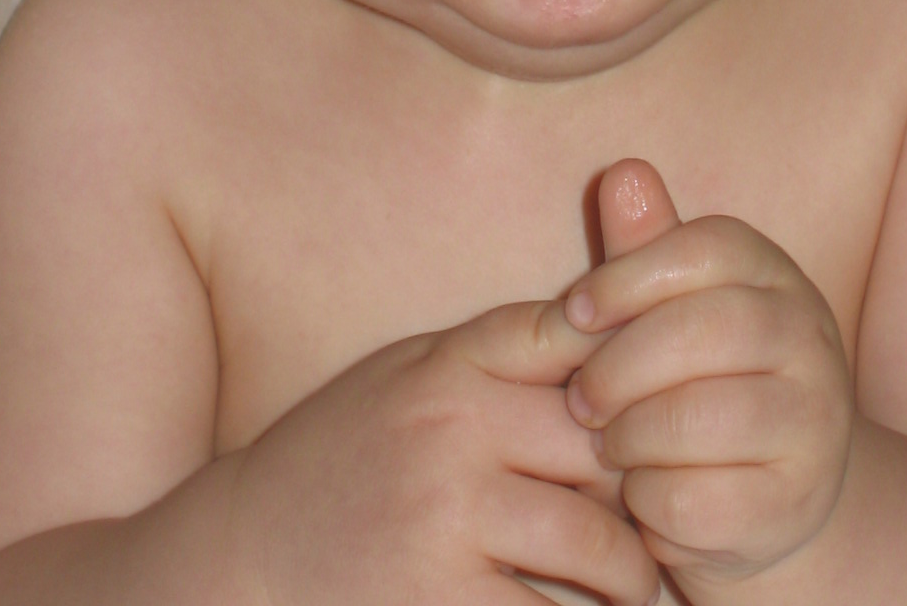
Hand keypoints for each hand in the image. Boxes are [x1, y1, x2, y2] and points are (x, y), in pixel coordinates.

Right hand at [229, 297, 662, 605]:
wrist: (242, 558)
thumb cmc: (342, 458)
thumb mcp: (408, 375)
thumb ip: (498, 353)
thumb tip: (613, 328)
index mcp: (448, 366)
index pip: (576, 340)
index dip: (631, 375)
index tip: (651, 411)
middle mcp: (451, 433)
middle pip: (606, 448)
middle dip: (644, 485)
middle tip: (665, 511)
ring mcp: (446, 522)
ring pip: (599, 548)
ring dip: (633, 577)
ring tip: (638, 586)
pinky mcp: (440, 605)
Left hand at [562, 161, 853, 599]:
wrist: (777, 493)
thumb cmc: (700, 378)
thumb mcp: (673, 306)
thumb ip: (645, 246)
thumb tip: (622, 172)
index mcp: (775, 276)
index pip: (705, 248)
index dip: (628, 275)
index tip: (574, 311)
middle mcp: (809, 339)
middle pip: (705, 330)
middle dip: (621, 367)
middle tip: (580, 398)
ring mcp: (813, 425)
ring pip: (700, 420)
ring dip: (631, 437)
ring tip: (609, 443)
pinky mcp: (793, 505)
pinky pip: (699, 500)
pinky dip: (652, 501)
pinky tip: (645, 492)